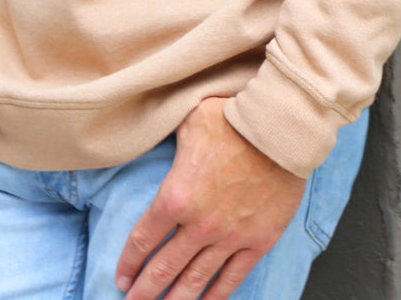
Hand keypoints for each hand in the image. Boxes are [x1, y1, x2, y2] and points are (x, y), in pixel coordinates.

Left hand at [115, 97, 304, 299]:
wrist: (279, 130)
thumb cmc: (232, 118)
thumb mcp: (188, 120)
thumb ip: (169, 135)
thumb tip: (154, 125)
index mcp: (176, 195)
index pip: (143, 238)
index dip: (129, 262)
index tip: (121, 277)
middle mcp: (199, 224)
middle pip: (163, 268)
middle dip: (144, 291)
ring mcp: (229, 237)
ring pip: (195, 280)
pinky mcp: (257, 242)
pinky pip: (232, 278)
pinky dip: (215, 296)